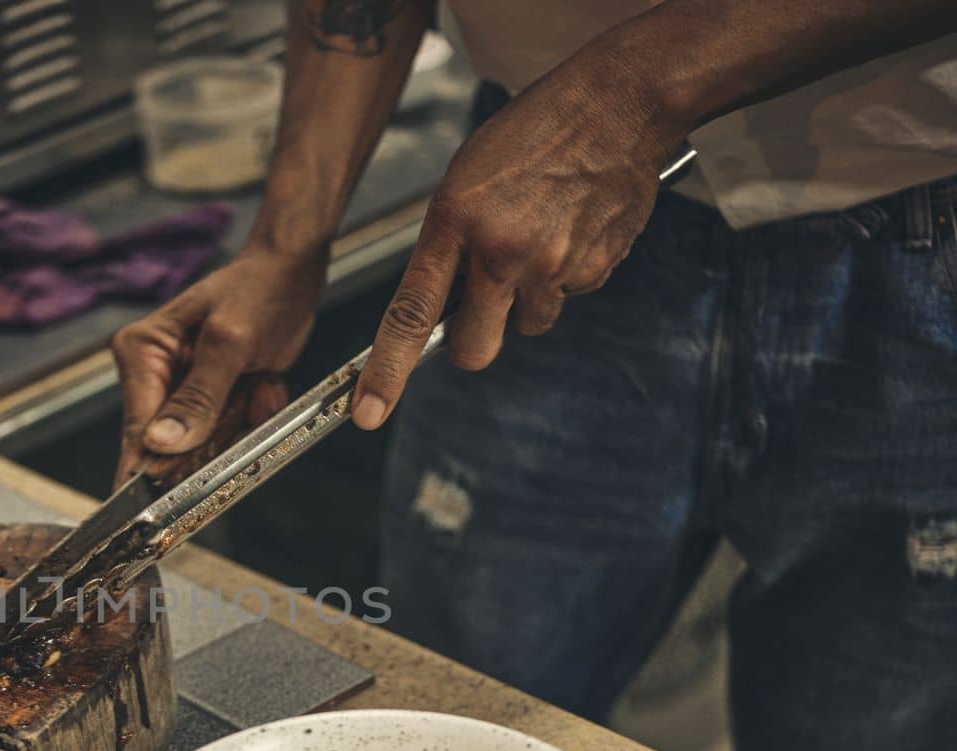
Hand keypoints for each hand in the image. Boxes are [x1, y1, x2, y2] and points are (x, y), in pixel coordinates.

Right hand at [111, 245, 327, 483]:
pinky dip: (253, 415)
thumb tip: (161, 445)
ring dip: (240, 421)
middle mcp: (155, 374)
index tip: (152, 511)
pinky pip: (228, 432)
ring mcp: (184, 389)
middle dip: (213, 433)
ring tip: (258, 382)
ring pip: (204, 442)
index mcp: (142, 353)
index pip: (139, 425)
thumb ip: (198, 396)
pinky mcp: (212, 397)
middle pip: (169, 442)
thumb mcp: (230, 341)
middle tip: (240, 405)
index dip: (149, 468)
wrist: (292, 272)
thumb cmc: (258, 289)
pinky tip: (264, 383)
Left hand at [351, 46, 683, 428]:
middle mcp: (501, 251)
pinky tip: (572, 228)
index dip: (387, 372)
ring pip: (528, 323)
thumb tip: (440, 312)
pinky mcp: (593, 268)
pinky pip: (569, 298)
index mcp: (455, 223)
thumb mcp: (466, 182)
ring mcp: (551, 264)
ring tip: (540, 236)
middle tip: (483, 306)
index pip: (411, 314)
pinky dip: (567, 275)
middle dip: (473, 342)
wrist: (617, 103)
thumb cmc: (532, 135)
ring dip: (528, 298)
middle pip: (475, 349)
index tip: (367, 412)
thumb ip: (450, 248)